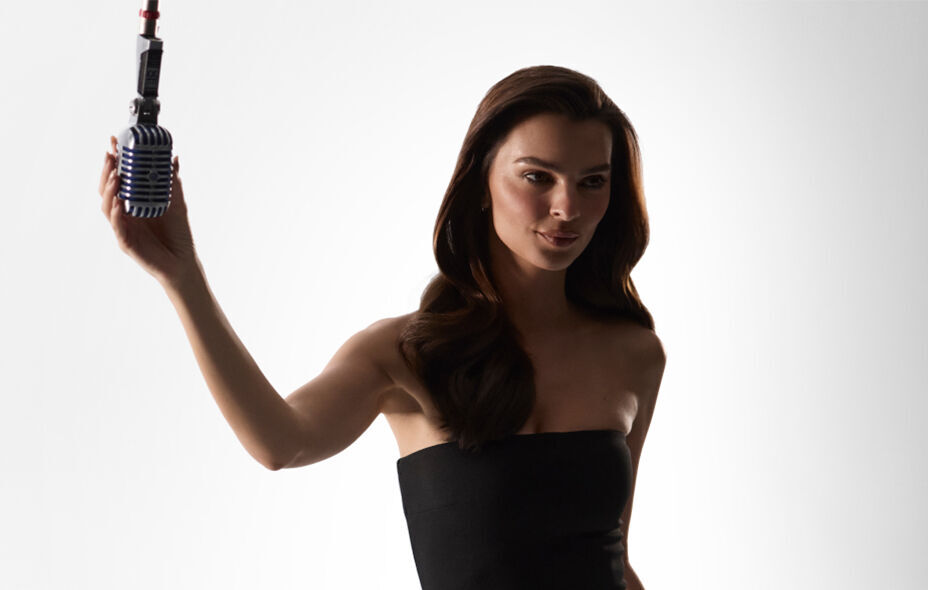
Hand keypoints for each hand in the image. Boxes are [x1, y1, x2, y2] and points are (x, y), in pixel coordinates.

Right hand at [98, 135, 197, 288]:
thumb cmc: (178, 234)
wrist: (183, 262)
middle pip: (107, 189)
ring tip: (116, 174)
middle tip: (111, 154)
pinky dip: (116, 212)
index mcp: (133, 203)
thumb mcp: (177, 202)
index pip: (118, 179)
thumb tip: (173, 158)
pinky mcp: (126, 243)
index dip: (114, 161)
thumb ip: (173, 182)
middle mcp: (124, 214)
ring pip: (106, 206)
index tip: (115, 142)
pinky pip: (117, 225)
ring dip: (109, 188)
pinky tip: (119, 201)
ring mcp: (123, 228)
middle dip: (107, 170)